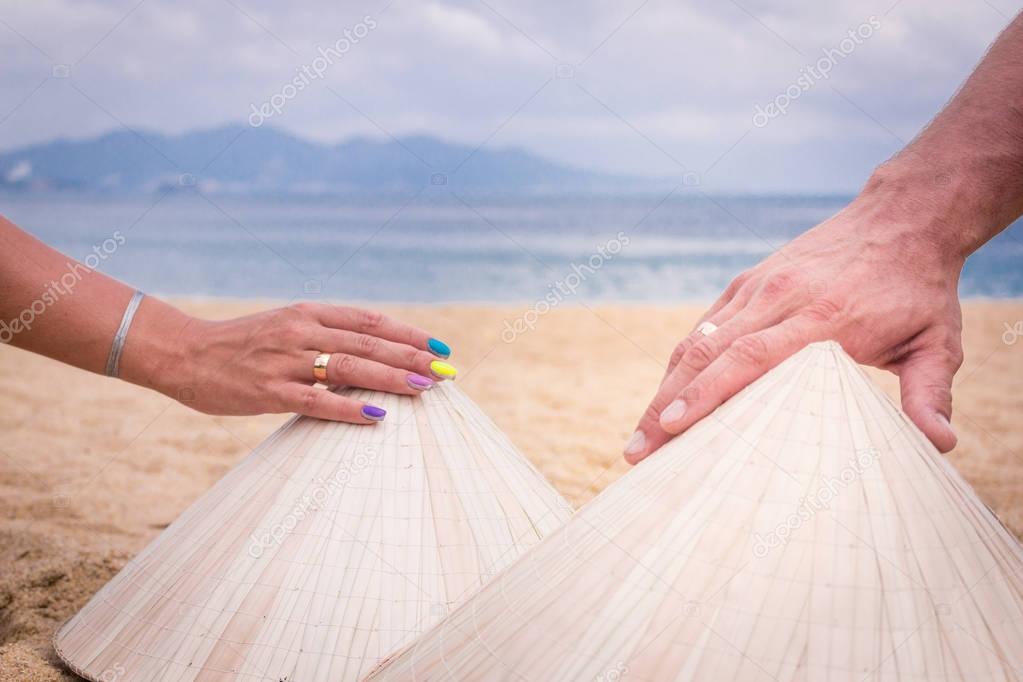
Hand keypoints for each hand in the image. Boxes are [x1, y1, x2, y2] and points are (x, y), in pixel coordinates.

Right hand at [146, 303, 454, 423]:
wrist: (185, 353)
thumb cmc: (242, 345)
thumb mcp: (287, 327)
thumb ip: (326, 334)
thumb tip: (374, 352)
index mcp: (308, 313)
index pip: (370, 321)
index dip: (408, 334)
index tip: (439, 347)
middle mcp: (302, 332)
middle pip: (368, 343)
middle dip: (411, 357)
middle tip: (446, 371)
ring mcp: (285, 361)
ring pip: (349, 368)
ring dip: (390, 377)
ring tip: (424, 387)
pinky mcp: (268, 390)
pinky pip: (317, 401)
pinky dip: (349, 408)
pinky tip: (377, 415)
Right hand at [624, 189, 966, 462]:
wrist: (900, 218)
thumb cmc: (918, 289)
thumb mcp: (937, 342)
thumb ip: (929, 393)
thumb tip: (940, 446)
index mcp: (823, 318)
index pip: (752, 358)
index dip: (708, 393)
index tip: (673, 427)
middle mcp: (780, 298)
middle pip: (708, 354)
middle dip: (666, 406)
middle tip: (636, 452)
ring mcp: (758, 287)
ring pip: (697, 340)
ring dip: (664, 388)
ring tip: (641, 433)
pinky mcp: (748, 282)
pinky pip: (705, 325)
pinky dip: (681, 362)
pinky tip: (666, 395)